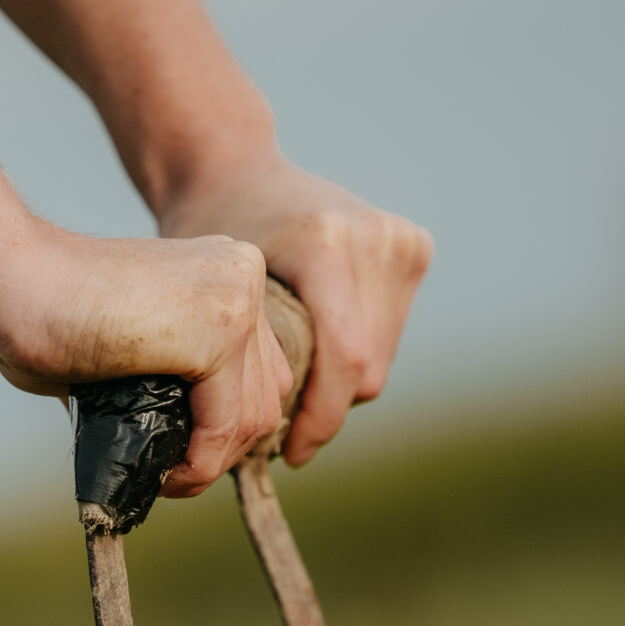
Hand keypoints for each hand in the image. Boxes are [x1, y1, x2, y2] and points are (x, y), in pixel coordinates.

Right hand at [0, 225, 292, 496]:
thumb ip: (177, 380)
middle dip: (224, 449)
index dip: (226, 425)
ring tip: (166, 481)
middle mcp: (243, 275)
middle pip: (266, 393)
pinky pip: (228, 424)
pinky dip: (202, 464)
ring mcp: (236, 299)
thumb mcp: (137, 347)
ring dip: (212, 464)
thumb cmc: (47, 317)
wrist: (12, 282)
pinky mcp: (219, 331)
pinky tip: (168, 477)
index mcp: (227, 271)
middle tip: (174, 476)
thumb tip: (199, 445)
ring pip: (254, 415)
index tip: (182, 455)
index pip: (260, 368)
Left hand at [157, 158, 431, 466]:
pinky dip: (355, 354)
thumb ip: (250, 361)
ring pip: (381, 358)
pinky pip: (390, 334)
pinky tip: (318, 345)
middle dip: (326, 406)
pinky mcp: (413, 246)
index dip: (321, 419)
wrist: (234, 171)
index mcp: (325, 243)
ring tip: (295, 381)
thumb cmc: (210, 237)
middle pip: (367, 367)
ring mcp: (400, 239)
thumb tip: (262, 445)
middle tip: (282, 424)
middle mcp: (375, 235)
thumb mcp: (215, 296)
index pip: (346, 358)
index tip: (291, 453)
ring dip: (341, 385)